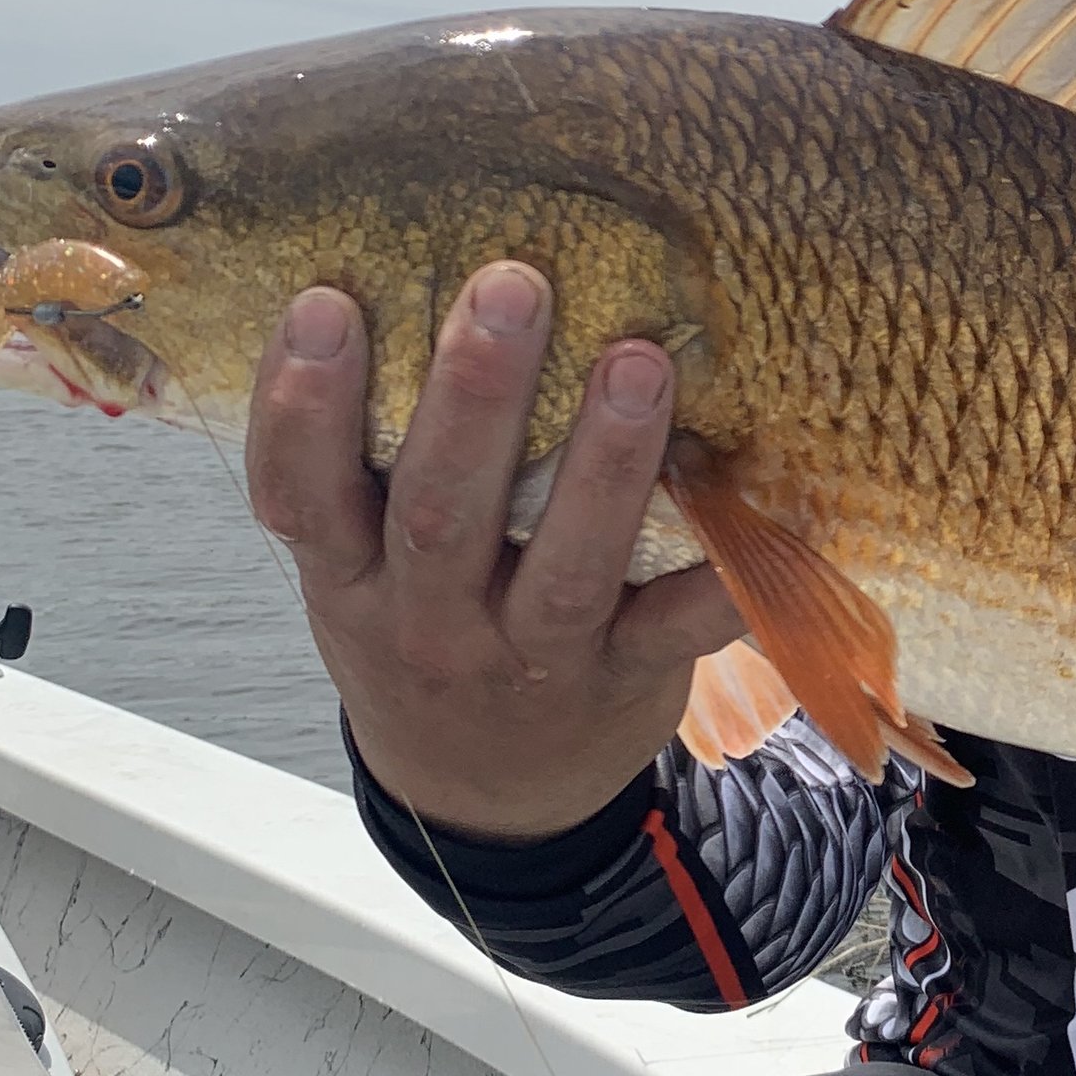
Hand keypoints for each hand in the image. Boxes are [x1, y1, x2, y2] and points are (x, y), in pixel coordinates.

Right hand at [247, 263, 744, 839]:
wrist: (490, 795)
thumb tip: (380, 281)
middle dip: (472, 399)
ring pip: (566, 566)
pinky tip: (774, 505)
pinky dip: (730, 573)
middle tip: (510, 285)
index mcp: (350, 579)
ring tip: (638, 361)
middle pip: (440, 515)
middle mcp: (431, 625)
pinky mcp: (629, 675)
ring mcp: (533, 657)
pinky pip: (684, 624)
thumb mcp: (358, 567)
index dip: (302, 406)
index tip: (325, 304)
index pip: (301, 495)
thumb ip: (364, 465)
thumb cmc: (423, 632)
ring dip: (603, 464)